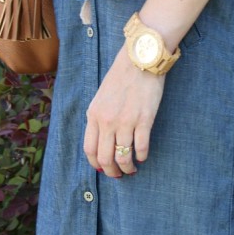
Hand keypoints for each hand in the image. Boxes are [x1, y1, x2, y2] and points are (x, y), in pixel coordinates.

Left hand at [84, 45, 165, 177]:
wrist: (139, 59)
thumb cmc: (121, 77)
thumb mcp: (101, 97)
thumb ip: (98, 118)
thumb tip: (102, 141)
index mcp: (94, 115)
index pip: (89, 149)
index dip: (96, 164)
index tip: (103, 168)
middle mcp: (107, 121)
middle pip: (105, 158)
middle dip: (112, 171)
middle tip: (119, 174)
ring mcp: (126, 121)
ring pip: (123, 157)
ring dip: (128, 168)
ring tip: (133, 168)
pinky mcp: (144, 120)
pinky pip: (141, 147)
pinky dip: (142, 156)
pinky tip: (143, 156)